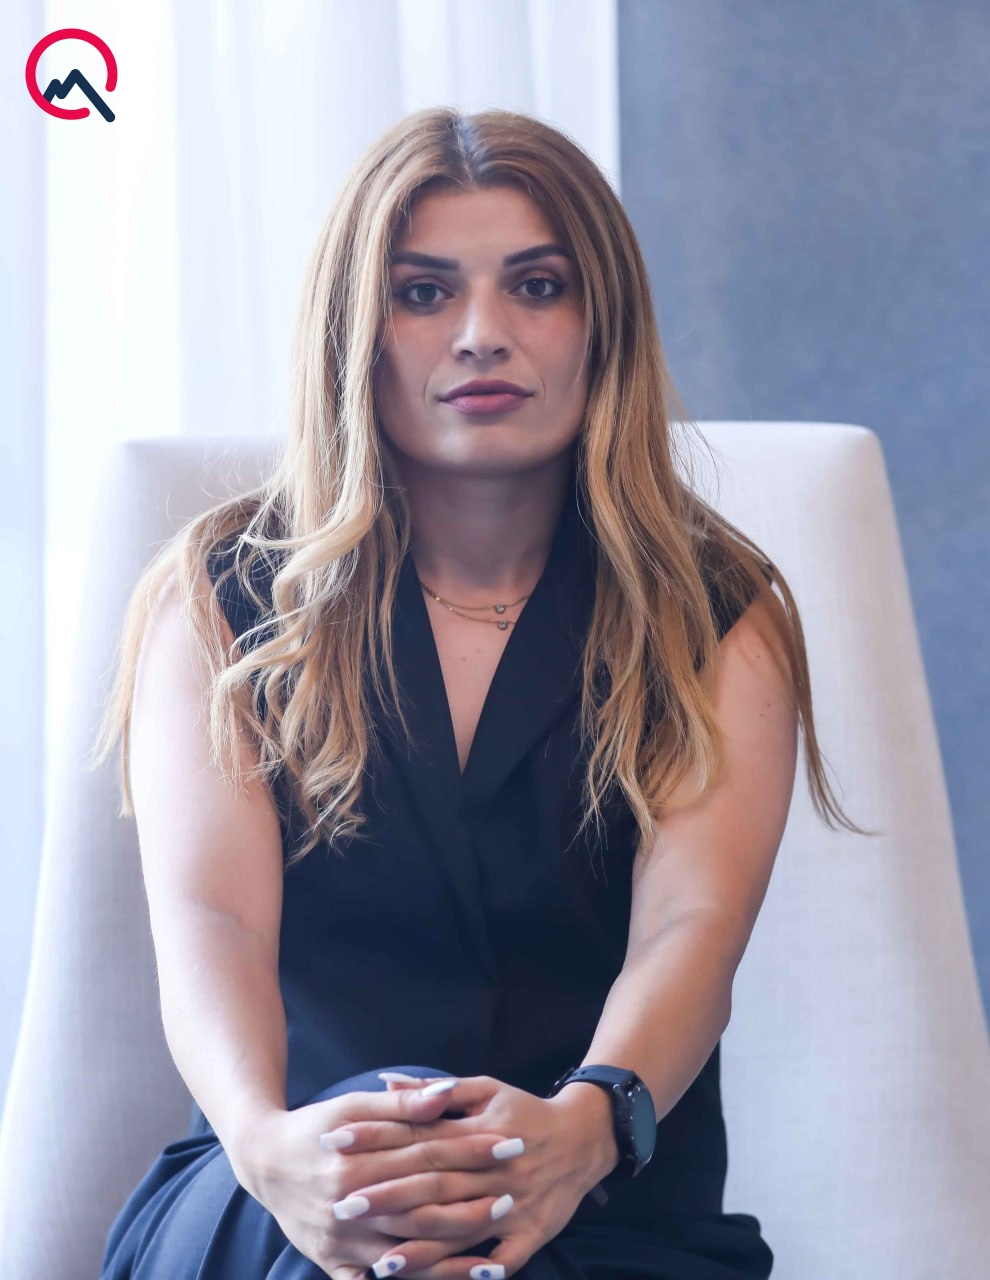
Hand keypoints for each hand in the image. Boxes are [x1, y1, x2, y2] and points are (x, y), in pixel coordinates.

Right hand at [230, 1082, 513, 1278]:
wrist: (263, 1161)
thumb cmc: (315, 1127)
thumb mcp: (354, 1105)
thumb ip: (402, 1104)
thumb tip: (448, 1094)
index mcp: (355, 1162)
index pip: (426, 1156)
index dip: (470, 1150)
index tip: (509, 1144)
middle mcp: (348, 1206)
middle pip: (419, 1209)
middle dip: (469, 1205)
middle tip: (511, 1198)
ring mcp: (340, 1242)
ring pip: (405, 1254)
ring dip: (449, 1257)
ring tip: (492, 1253)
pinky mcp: (334, 1263)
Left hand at [326, 1074, 616, 1278]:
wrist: (584, 1137)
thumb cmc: (525, 1110)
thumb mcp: (485, 1089)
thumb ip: (435, 1090)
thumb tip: (385, 1083)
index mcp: (479, 1131)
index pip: (419, 1137)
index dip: (377, 1141)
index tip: (338, 1145)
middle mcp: (494, 1169)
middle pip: (434, 1186)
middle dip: (387, 1197)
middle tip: (342, 1206)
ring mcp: (514, 1205)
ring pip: (462, 1229)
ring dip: (422, 1246)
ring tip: (380, 1260)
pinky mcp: (532, 1233)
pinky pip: (503, 1259)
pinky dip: (476, 1271)